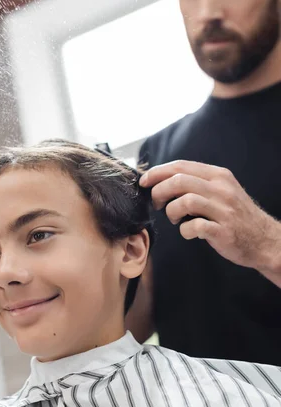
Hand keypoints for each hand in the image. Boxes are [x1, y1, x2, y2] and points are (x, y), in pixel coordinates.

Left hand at [140, 160, 280, 275]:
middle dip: (159, 191)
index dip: (157, 172)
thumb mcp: (220, 191)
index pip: (181, 166)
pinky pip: (194, 226)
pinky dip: (184, 230)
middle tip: (156, 204)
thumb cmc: (235, 216)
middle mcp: (221, 189)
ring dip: (171, 211)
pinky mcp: (223, 230)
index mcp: (218, 176)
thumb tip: (162, 181)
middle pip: (179, 180)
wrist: (264, 240)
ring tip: (174, 219)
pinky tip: (188, 233)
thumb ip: (197, 184)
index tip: (144, 182)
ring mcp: (223, 210)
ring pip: (185, 201)